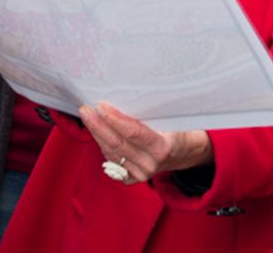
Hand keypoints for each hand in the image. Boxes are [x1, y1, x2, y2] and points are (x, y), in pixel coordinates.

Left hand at [79, 102, 212, 184]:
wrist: (186, 153)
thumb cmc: (178, 129)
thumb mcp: (172, 119)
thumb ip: (152, 112)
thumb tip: (127, 94)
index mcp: (162, 148)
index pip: (133, 133)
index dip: (115, 119)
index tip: (101, 106)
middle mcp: (150, 165)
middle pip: (117, 143)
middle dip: (98, 125)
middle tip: (86, 109)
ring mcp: (140, 174)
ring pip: (111, 152)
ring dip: (97, 134)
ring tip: (88, 117)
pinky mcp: (131, 178)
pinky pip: (112, 160)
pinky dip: (103, 145)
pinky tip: (97, 132)